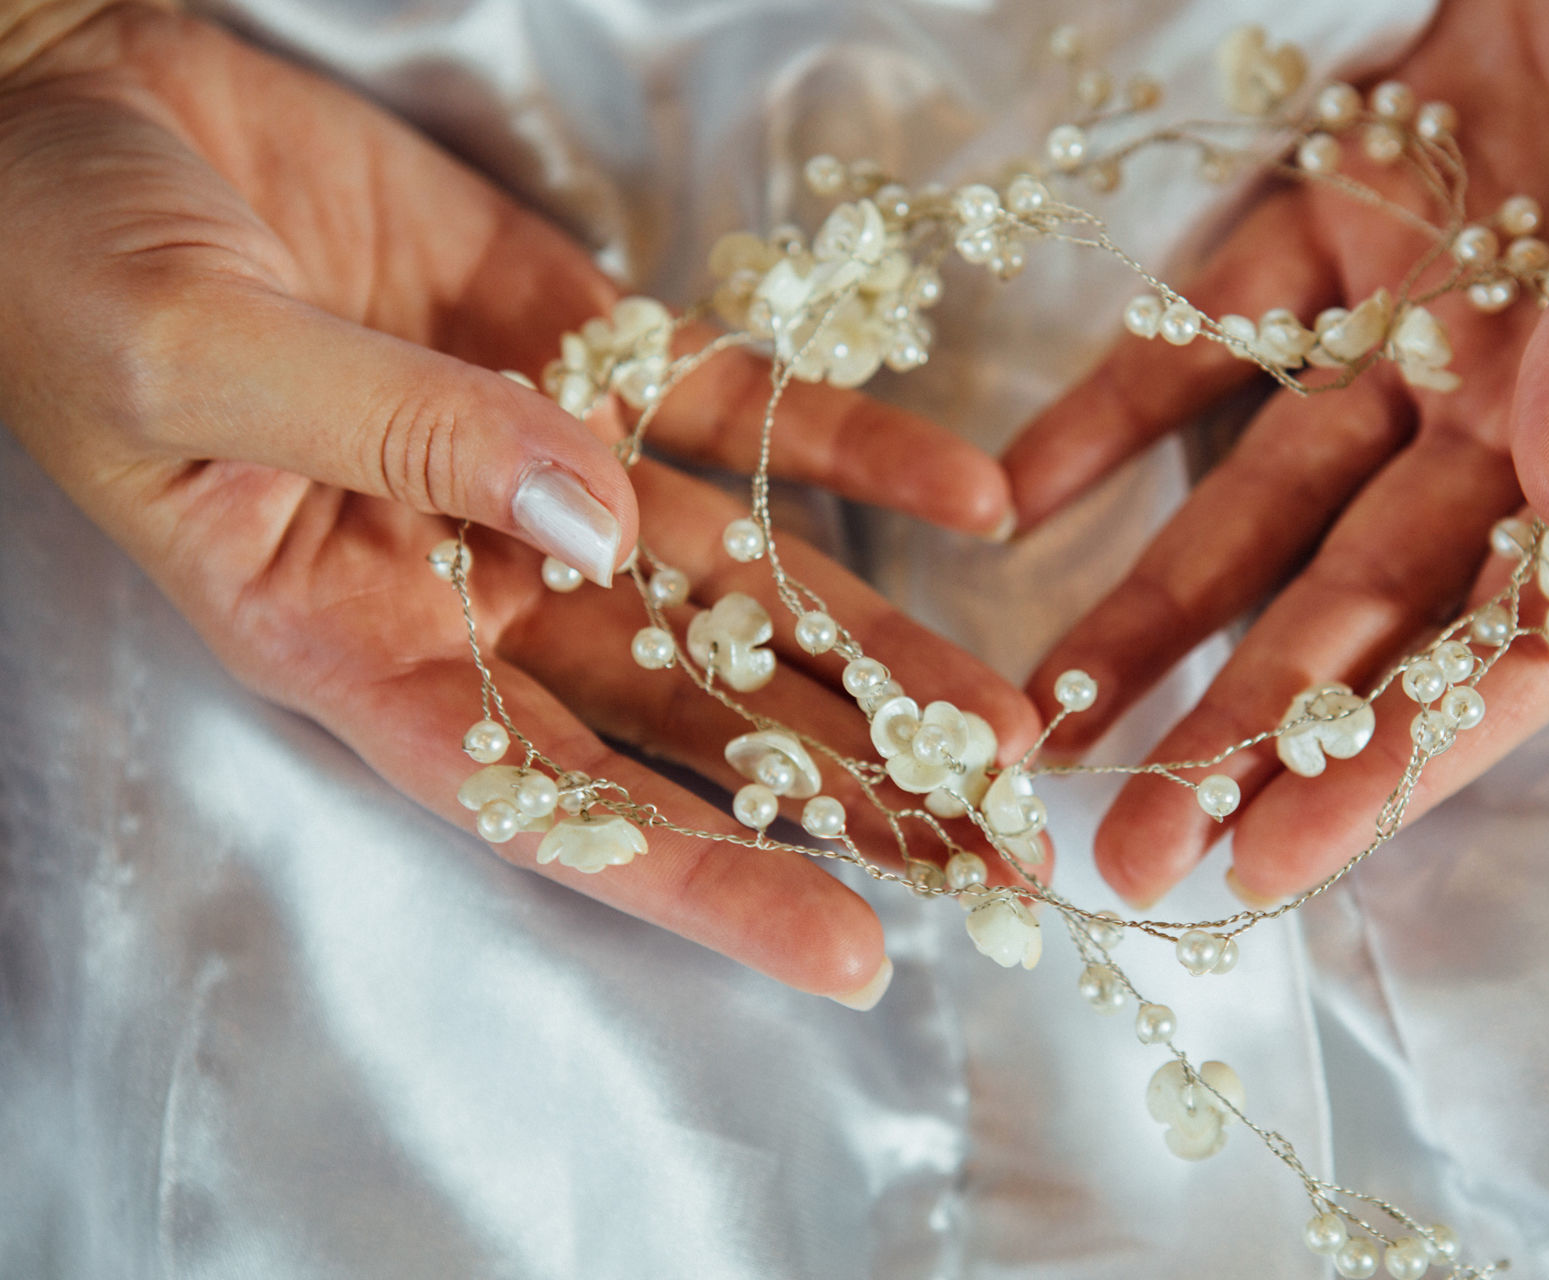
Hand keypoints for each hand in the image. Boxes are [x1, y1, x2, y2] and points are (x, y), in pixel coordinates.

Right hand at [0, 3, 1036, 1002]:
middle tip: (997, 855)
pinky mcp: (586, 345)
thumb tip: (590, 507)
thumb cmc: (69, 258)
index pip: (556, 799)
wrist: (81, 93)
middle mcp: (472, 576)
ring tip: (1014, 716)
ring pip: (741, 583)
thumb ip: (391, 433)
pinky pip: (743, 412)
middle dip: (845, 788)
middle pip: (691, 713)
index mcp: (356, 636)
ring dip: (881, 647)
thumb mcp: (197, 356)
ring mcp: (546, 462)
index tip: (853, 949)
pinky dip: (856, 450)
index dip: (707, 880)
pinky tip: (974, 497)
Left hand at [1002, 0, 1548, 906]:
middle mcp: (1521, 405)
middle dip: (1249, 733)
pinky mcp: (1328, 221)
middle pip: (1365, 601)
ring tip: (1049, 722)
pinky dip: (1109, 415)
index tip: (1280, 857)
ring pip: (1262, 498)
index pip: (1521, 637)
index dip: (1400, 759)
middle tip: (1134, 853)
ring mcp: (1411, 320)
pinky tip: (1018, 502)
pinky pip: (1200, 333)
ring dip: (1155, 611)